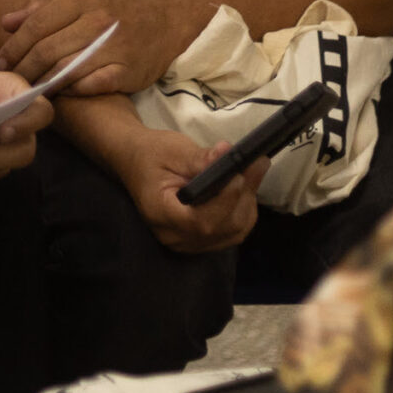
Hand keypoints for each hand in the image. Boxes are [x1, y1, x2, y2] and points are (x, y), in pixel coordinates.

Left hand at [0, 0, 207, 93]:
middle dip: (23, 69)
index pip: (38, 23)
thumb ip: (43, 9)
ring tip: (30, 90)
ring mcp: (114, 47)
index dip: (15, 45)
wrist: (166, 23)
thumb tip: (5, 23)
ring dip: (42, 84)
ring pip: (65, 70)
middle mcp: (99, 21)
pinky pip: (89, 86)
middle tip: (12, 80)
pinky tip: (60, 94)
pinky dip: (70, 92)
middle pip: (47, 50)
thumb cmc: (117, 12)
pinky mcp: (127, 72)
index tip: (2, 60)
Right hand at [115, 125, 267, 253]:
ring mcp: (187, 243)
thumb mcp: (173, 149)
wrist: (136, 162)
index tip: (239, 173)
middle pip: (220, 229)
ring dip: (247, 204)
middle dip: (243, 197)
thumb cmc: (151, 153)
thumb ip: (201, 158)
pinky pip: (229, 234)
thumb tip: (229, 155)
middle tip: (256, 163)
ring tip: (252, 173)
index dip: (224, 201)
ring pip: (231, 234)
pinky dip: (243, 213)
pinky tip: (244, 190)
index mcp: (161, 213)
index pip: (199, 221)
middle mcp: (174, 236)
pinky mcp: (198, 240)